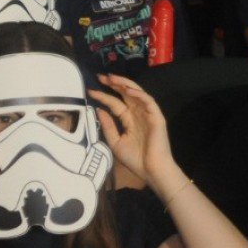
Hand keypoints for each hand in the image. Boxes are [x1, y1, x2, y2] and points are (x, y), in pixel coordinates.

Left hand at [90, 74, 175, 188]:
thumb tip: (99, 110)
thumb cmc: (135, 159)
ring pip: (137, 93)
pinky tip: (128, 90)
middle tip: (101, 77)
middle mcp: (138, 114)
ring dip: (125, 84)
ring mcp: (148, 114)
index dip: (103, 96)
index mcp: (129, 120)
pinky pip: (148, 101)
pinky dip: (139, 94)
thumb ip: (108, 126)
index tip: (90, 91)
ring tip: (112, 78)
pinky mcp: (156, 116)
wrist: (151, 170)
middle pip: (125, 94)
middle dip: (114, 84)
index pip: (115, 104)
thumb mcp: (115, 142)